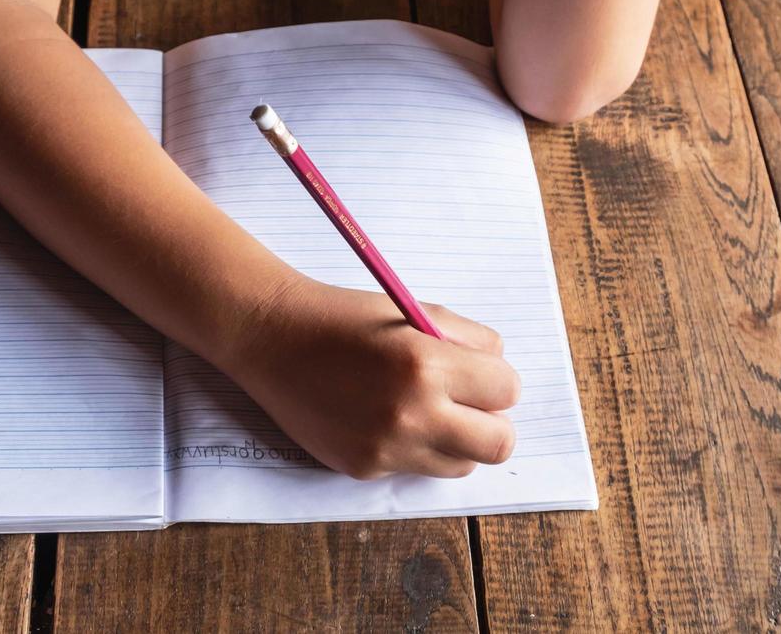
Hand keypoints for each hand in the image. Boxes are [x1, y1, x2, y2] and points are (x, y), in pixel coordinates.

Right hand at [222, 273, 521, 478]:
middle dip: (492, 421)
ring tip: (426, 410)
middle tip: (468, 402)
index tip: (479, 372)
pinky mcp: (364, 468)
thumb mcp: (416, 311)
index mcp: (427, 363)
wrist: (273, 338)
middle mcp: (411, 413)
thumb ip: (469, 340)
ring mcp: (387, 448)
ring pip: (462, 465)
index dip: (496, 379)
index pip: (507, 390)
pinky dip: (414, 448)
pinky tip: (384, 418)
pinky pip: (415, 469)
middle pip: (499, 444)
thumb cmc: (346, 317)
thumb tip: (500, 370)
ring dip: (457, 440)